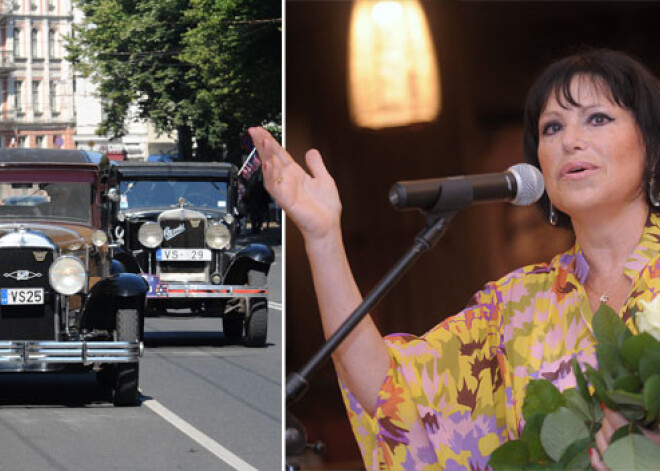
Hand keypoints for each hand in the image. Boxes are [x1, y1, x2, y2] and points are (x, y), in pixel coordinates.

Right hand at [248, 127, 341, 242]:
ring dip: (266, 156)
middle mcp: (288, 181)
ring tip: (263, 141)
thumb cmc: (325, 209)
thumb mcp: (324, 179)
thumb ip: (316, 165)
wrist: (328, 227)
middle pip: (272, 159)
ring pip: (271, 171)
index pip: (280, 154)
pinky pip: (275, 188)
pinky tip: (268, 164)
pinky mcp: (287, 202)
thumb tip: (311, 151)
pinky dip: (271, 176)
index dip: (271, 142)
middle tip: (254, 131)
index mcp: (296, 175)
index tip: (261, 130)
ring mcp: (286, 191)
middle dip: (263, 145)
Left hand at [591, 407, 659, 469]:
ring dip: (602, 433)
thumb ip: (657, 425)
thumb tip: (652, 414)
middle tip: (611, 414)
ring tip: (607, 427)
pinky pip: (599, 466)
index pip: (617, 421)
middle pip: (608, 430)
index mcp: (636, 439)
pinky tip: (593, 451)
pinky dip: (595, 459)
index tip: (605, 402)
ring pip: (601, 443)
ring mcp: (617, 462)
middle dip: (608, 420)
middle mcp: (623, 450)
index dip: (609, 411)